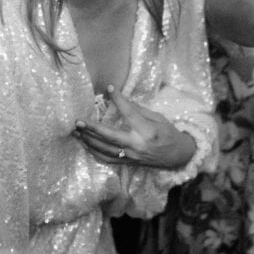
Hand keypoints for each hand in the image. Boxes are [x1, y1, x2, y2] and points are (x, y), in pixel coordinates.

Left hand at [73, 84, 195, 168]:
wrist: (178, 156)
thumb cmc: (168, 134)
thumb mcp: (158, 118)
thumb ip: (138, 110)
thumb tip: (121, 99)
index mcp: (148, 132)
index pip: (130, 114)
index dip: (119, 100)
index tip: (110, 89)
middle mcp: (138, 146)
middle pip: (111, 137)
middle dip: (92, 129)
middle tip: (78, 122)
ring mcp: (131, 157)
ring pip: (105, 150)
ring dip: (88, 141)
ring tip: (76, 132)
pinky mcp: (128, 164)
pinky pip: (107, 159)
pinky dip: (94, 152)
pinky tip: (85, 144)